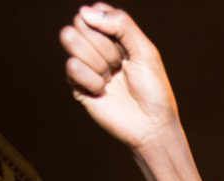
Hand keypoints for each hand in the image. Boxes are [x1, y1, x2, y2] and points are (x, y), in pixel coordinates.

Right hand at [60, 4, 178, 151]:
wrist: (151, 125)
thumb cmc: (153, 90)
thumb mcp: (145, 51)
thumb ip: (121, 25)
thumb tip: (85, 11)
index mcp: (114, 36)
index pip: (94, 12)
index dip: (107, 25)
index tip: (125, 46)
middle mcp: (97, 47)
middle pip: (79, 23)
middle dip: (104, 45)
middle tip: (120, 64)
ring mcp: (86, 65)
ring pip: (70, 39)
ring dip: (98, 61)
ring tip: (112, 77)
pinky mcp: (77, 84)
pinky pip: (72, 66)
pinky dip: (92, 79)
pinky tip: (103, 91)